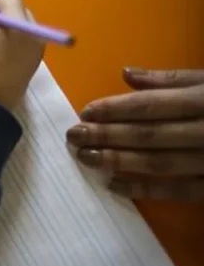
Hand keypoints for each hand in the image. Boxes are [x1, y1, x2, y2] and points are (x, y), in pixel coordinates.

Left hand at [67, 69, 203, 201]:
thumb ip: (169, 79)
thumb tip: (126, 74)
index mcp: (201, 100)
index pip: (149, 106)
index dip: (114, 110)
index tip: (84, 113)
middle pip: (148, 134)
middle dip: (107, 135)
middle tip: (73, 136)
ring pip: (158, 162)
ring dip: (118, 160)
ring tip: (85, 157)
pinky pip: (178, 191)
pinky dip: (145, 189)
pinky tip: (114, 185)